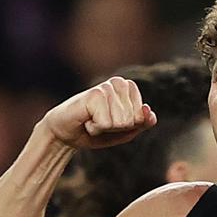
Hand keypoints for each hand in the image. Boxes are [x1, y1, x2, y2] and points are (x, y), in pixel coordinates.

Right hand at [42, 76, 156, 149]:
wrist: (67, 134)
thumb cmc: (96, 130)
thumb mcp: (125, 131)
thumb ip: (142, 123)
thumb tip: (149, 111)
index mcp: (129, 88)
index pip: (143, 116)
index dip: (128, 126)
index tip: (111, 121)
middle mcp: (119, 83)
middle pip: (132, 120)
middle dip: (116, 127)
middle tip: (100, 121)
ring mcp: (106, 87)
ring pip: (121, 122)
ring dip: (105, 128)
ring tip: (92, 120)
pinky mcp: (94, 95)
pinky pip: (106, 123)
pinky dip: (95, 128)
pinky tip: (86, 120)